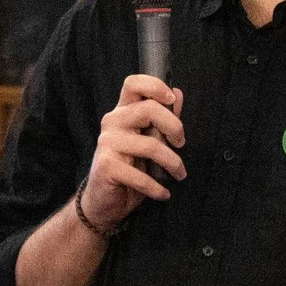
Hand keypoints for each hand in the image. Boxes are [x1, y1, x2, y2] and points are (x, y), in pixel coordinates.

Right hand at [81, 74, 184, 230]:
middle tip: (181, 144)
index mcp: (123, 113)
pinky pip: (141, 175)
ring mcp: (107, 143)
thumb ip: (163, 119)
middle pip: (148, 109)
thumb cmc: (129, 170)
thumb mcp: (149, 142)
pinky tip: (162, 193)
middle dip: (174, 127)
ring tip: (179, 174)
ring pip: (151, 145)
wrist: (104, 202)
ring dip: (172, 163)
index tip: (171, 99)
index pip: (133, 84)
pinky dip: (156, 187)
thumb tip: (178, 94)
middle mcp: (112, 122)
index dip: (155, 86)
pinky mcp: (106, 165)